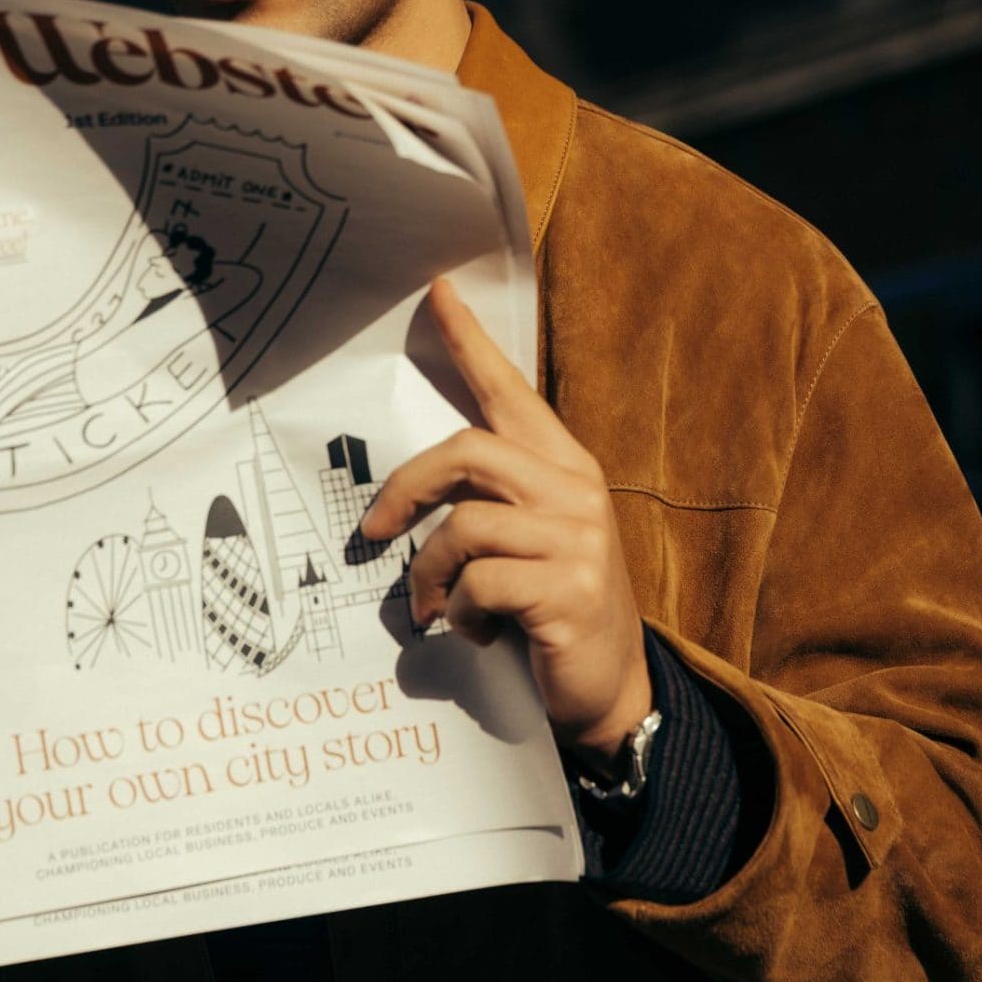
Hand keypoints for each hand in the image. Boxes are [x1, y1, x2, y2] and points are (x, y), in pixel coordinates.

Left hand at [359, 277, 650, 765]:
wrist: (610, 689)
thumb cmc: (550, 608)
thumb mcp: (527, 540)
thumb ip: (487, 500)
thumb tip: (401, 491)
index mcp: (563, 465)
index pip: (510, 390)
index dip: (471, 341)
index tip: (438, 292)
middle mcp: (575, 489)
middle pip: (467, 451)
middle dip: (407, 489)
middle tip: (371, 529)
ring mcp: (577, 539)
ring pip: (463, 527)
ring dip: (430, 574)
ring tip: (436, 608)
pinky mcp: (570, 591)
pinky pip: (479, 585)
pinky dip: (459, 614)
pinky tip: (474, 633)